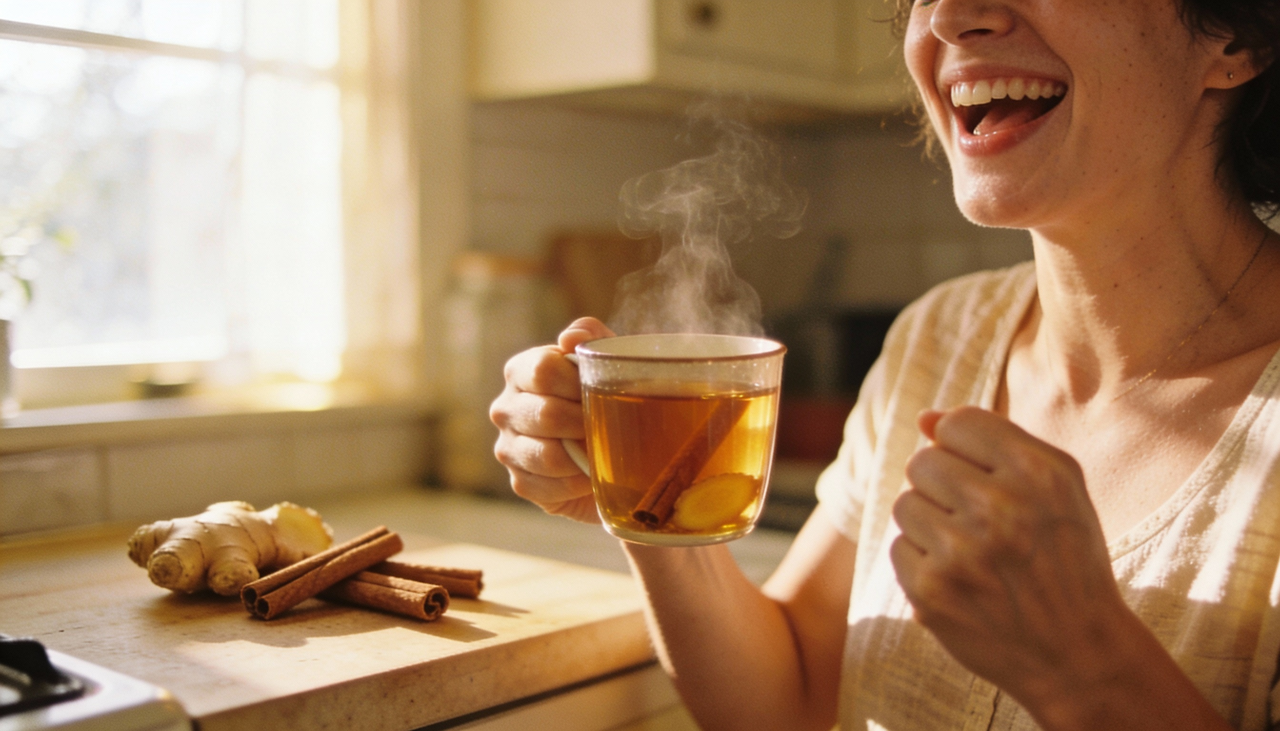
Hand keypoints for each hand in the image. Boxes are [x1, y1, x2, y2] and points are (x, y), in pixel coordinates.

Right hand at [490, 317, 614, 522]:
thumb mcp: (605, 361)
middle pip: (546, 414)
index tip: (602, 389)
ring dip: (584, 454)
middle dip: (586, 422)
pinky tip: (592, 473)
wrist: (609, 453)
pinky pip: (552, 486)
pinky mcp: (520, 482)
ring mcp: (508, 448)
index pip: (542, 370)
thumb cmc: (604, 397)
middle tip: (610, 425)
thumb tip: (570, 337)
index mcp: (520, 371)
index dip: (578, 382)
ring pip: (548, 455)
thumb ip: (592, 337)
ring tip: (603, 449)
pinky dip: (580, 482)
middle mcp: (505, 408)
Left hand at [889, 406, 1132, 715]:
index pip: (958, 423)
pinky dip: (923, 563)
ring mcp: (961, 553)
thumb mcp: (1056, 487)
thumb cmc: (1066, 558)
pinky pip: (898, 549)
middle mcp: (998, 508)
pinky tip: (961, 581)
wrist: (1079, 654)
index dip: (965, 449)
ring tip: (971, 552)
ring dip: (930, 525)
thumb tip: (924, 418)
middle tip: (978, 521)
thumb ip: (994, 440)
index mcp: (1036, 472)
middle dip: (943, 487)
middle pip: (922, 462)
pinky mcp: (931, 592)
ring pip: (904, 505)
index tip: (988, 479)